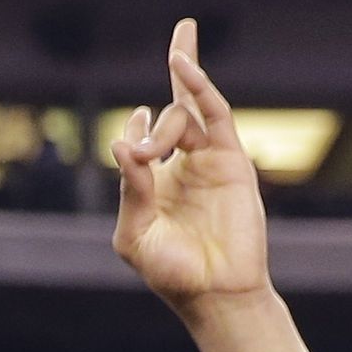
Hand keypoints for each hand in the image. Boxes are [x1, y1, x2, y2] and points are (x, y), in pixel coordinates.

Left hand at [110, 19, 269, 308]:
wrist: (217, 291)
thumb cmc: (172, 272)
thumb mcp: (135, 234)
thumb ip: (129, 190)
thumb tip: (121, 144)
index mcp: (152, 185)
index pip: (141, 138)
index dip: (136, 128)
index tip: (136, 140)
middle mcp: (181, 167)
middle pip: (165, 119)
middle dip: (151, 131)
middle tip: (145, 157)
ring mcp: (207, 159)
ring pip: (184, 114)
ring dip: (167, 120)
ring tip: (158, 151)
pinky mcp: (231, 158)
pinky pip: (212, 111)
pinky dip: (197, 85)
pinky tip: (181, 60)